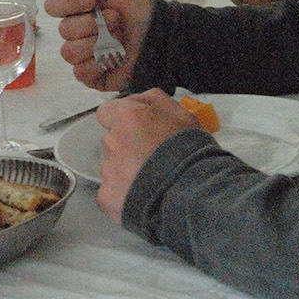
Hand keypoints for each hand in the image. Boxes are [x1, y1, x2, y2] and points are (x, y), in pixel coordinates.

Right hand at [44, 0, 154, 90]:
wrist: (161, 34)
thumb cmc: (138, 8)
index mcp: (77, 9)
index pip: (53, 5)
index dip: (70, 3)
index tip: (92, 1)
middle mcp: (75, 32)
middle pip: (63, 30)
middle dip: (92, 24)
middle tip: (116, 20)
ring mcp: (81, 55)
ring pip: (69, 52)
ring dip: (96, 44)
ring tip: (117, 40)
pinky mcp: (90, 75)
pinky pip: (80, 72)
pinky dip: (97, 65)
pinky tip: (112, 59)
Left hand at [96, 89, 200, 222]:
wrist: (193, 194)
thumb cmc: (191, 150)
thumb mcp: (183, 115)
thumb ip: (156, 102)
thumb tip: (139, 99)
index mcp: (127, 116)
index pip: (106, 112)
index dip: (120, 121)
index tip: (136, 132)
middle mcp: (112, 140)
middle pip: (112, 141)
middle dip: (126, 148)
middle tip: (151, 160)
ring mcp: (107, 169)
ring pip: (112, 167)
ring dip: (125, 172)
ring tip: (151, 182)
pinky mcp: (106, 195)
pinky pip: (111, 192)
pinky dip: (123, 195)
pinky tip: (143, 198)